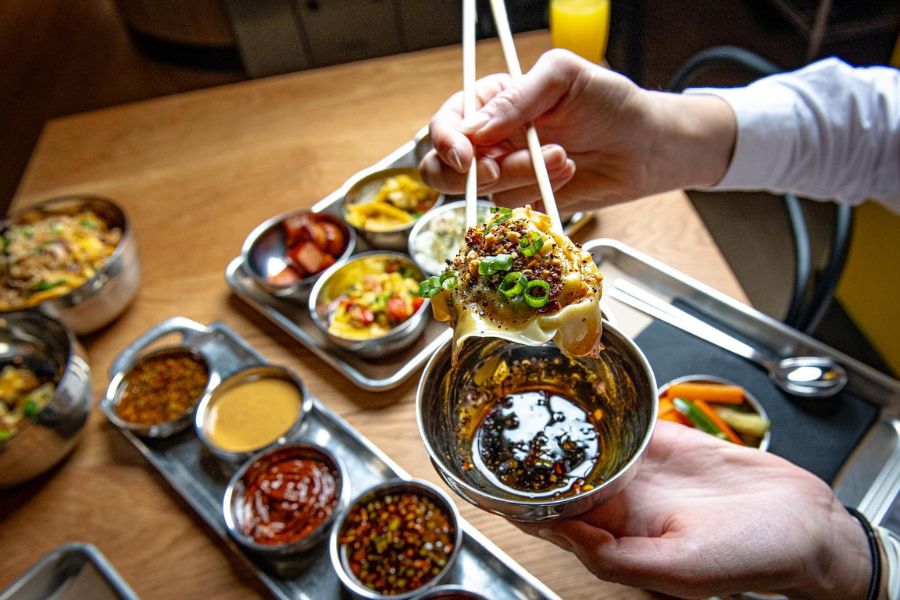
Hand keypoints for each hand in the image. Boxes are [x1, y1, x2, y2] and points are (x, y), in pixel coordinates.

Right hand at [419, 49, 735, 211]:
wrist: (646, 145)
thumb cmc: (609, 102)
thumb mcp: (563, 78)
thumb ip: (517, 97)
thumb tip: (475, 129)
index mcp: (491, 102)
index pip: (446, 124)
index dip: (446, 142)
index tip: (467, 156)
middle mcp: (492, 139)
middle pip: (445, 168)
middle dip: (470, 174)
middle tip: (500, 171)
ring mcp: (508, 172)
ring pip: (486, 190)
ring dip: (523, 176)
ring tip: (562, 157)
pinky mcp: (528, 199)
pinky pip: (514, 207)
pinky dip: (540, 192)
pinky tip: (567, 173)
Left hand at [515, 420, 870, 598]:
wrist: (805, 523)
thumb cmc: (753, 556)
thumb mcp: (683, 570)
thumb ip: (619, 558)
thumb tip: (565, 534)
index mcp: (619, 538)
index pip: (552, 519)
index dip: (515, 503)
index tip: (479, 482)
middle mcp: (622, 503)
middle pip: (559, 478)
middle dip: (524, 460)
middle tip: (487, 429)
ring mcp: (639, 469)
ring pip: (585, 447)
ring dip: (554, 430)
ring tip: (517, 403)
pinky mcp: (661, 442)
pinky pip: (620, 422)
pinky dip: (598, 409)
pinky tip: (574, 391)